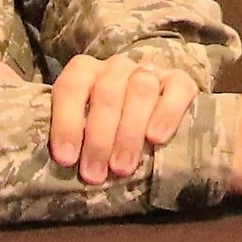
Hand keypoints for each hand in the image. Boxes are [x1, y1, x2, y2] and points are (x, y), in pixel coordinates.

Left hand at [49, 53, 200, 183]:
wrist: (155, 104)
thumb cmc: (109, 123)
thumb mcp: (84, 123)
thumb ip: (73, 134)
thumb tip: (61, 163)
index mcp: (85, 70)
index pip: (71, 88)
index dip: (66, 123)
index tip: (66, 159)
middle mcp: (116, 66)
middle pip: (106, 95)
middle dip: (98, 139)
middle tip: (94, 174)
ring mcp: (149, 70)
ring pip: (140, 92)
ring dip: (128, 133)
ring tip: (121, 168)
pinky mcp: (181, 80)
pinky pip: (177, 90)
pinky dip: (166, 114)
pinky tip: (156, 138)